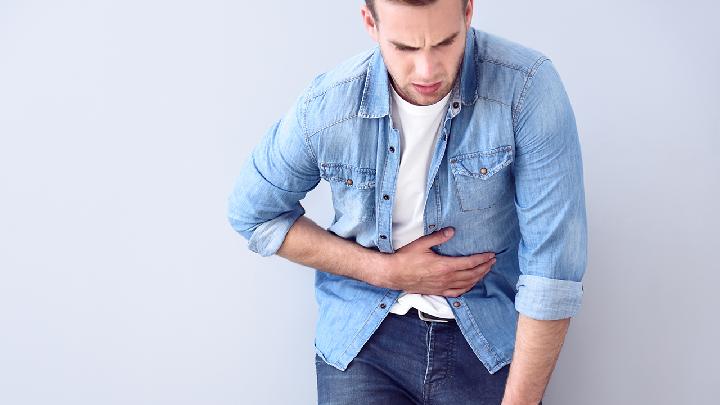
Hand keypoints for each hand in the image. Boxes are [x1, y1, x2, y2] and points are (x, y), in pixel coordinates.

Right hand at [374, 227, 495, 296]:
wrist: (393, 274)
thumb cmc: (406, 258)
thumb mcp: (422, 243)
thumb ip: (438, 237)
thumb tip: (452, 231)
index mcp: (444, 266)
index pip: (469, 263)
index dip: (482, 259)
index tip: (491, 254)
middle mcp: (446, 278)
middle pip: (472, 275)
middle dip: (484, 268)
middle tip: (493, 261)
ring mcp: (442, 287)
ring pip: (466, 284)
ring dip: (478, 278)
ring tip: (486, 271)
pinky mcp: (437, 292)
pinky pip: (457, 293)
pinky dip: (467, 288)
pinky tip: (470, 285)